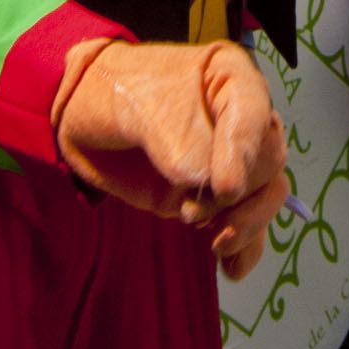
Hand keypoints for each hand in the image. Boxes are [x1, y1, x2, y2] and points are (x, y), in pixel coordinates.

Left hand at [52, 38, 293, 275]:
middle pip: (267, 161)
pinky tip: (232, 268)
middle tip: (197, 211)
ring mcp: (228, 161)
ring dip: (248, 225)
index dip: (243, 152)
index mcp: (230, 79)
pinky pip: (245, 223)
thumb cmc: (112, 90)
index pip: (253, 114)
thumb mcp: (139, 105)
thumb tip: (204, 186)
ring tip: (217, 244)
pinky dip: (244, 248)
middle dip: (242, 194)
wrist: (81, 113)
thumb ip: (176, 142)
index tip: (224, 188)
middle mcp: (240, 119)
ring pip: (265, 194)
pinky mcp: (212, 195)